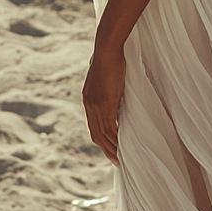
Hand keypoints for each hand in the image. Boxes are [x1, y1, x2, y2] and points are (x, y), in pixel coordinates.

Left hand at [82, 46, 125, 166]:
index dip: (101, 139)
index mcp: (88, 99)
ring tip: (120, 159)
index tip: (110, 148)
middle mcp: (89, 105)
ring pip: (102, 134)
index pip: (93, 126)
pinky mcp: (105, 104)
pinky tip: (122, 145)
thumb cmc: (110, 57)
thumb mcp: (107, 76)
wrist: (107, 49)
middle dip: (105, 149)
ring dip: (112, 148)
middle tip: (116, 161)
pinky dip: (115, 138)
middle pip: (96, 135)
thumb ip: (108, 87)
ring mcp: (95, 106)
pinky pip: (110, 127)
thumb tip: (115, 90)